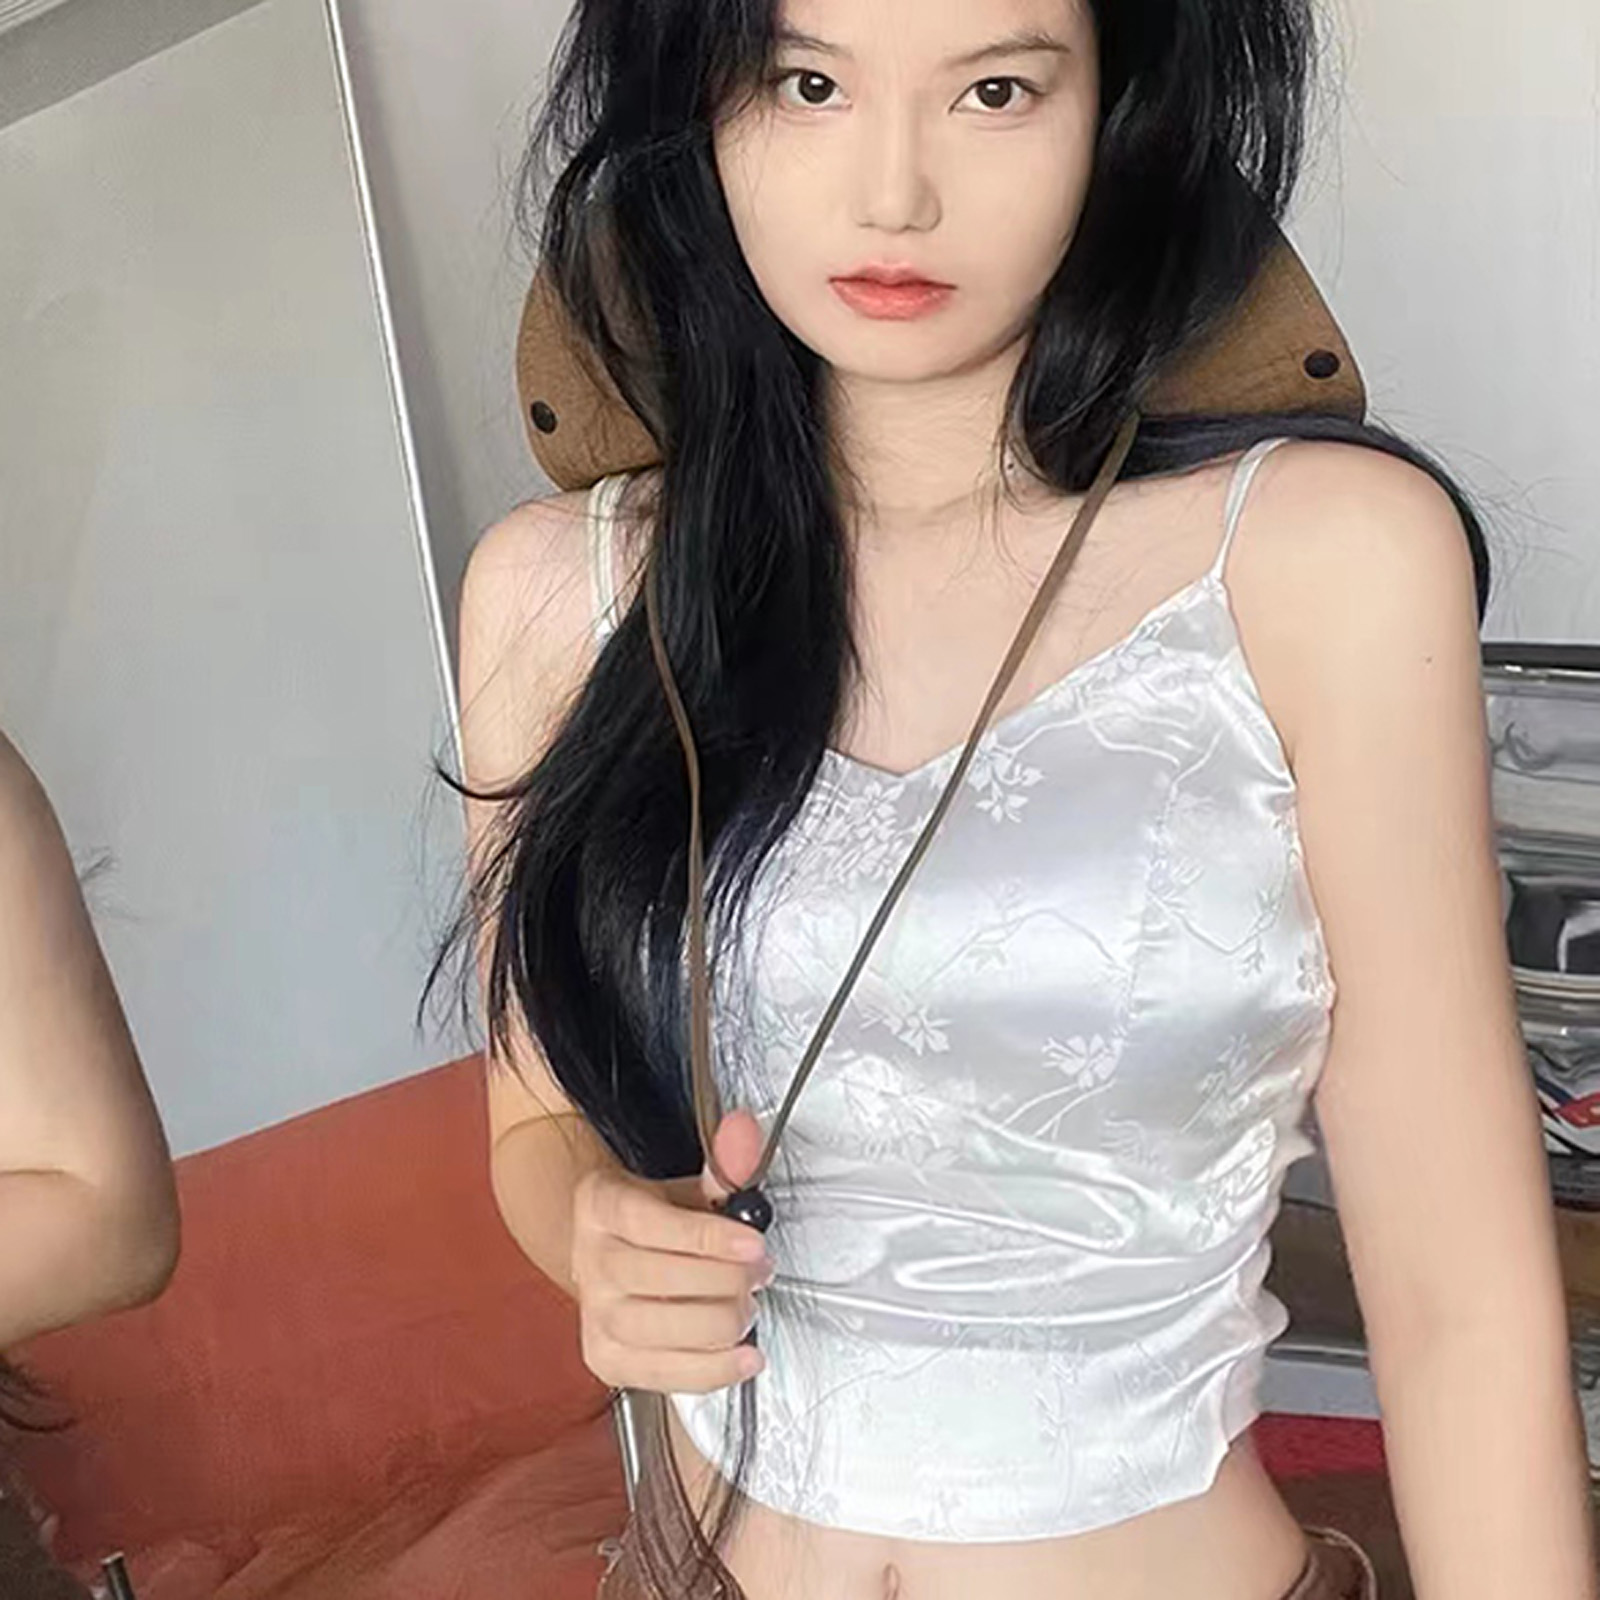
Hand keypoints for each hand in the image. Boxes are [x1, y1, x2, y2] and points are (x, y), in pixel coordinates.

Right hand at [572, 1109, 773, 1393]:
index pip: (653, 1224)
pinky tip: (744, 1356)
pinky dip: (710, 1371)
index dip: (708, 1237)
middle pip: (658, 1278)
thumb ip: (724, 1165)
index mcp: (602, 1205)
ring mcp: (593, 1314)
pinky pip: (659, 1375)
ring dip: (719, 1323)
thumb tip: (745, 1131)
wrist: (613, 1253)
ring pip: (656, 1329)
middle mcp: (590, 1260)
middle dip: (725, 1280)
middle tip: (760, 1273)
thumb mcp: (689, 1187)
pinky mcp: (606, 1358)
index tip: (755, 1243)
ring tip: (749, 1307)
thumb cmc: (658, 1220)